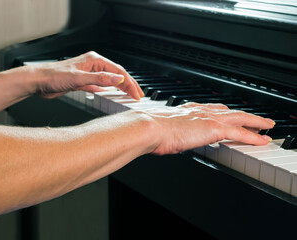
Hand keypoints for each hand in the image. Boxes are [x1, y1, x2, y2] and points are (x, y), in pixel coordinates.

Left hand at [24, 51, 143, 98]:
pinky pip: (98, 86)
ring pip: (108, 81)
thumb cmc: (53, 76)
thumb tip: (118, 79)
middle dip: (128, 85)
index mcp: (94, 60)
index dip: (129, 83)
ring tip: (128, 95)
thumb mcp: (79, 78)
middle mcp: (92, 66)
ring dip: (119, 88)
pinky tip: (110, 94)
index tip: (136, 93)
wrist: (38, 82)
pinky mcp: (81, 83)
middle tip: (137, 95)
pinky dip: (106, 91)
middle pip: (115, 75)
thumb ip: (100, 79)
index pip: (118, 71)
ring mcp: (87, 74)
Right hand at [140, 102, 274, 154]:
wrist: (148, 127)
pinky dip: (253, 136)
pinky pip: (240, 133)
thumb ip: (167, 133)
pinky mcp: (214, 128)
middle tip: (254, 118)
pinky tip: (261, 140)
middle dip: (243, 114)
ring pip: (240, 118)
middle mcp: (199, 110)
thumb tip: (163, 141)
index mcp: (186, 110)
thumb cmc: (148, 130)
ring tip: (266, 126)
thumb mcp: (159, 130)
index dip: (222, 112)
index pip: (210, 109)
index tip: (227, 115)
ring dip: (255, 122)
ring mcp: (208, 118)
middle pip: (228, 110)